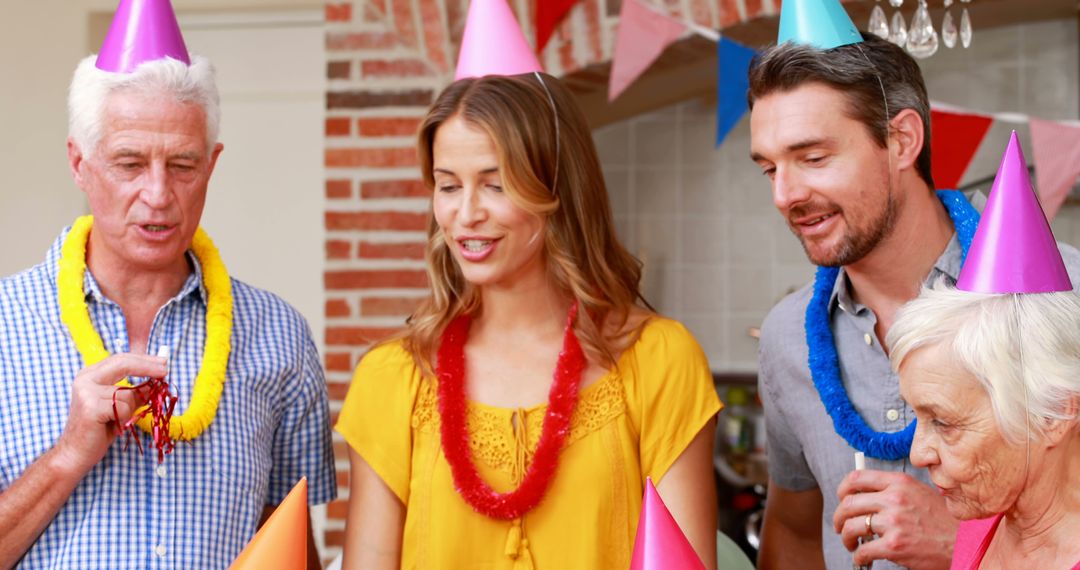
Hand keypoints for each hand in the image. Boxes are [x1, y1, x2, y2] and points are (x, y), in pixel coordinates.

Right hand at [53, 354, 166, 472]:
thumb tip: (157, 381)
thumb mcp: (120, 406)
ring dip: (130, 408)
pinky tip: (112, 425)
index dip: (144, 359)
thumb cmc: (98, 430)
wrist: (75, 454)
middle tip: (165, 370)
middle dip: (148, 366)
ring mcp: (86, 392)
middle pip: (123, 363)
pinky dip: (124, 418)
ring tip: (117, 420)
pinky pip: (123, 407)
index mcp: (90, 375)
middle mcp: (85, 379)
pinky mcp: (90, 407)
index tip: (163, 363)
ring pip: (127, 392)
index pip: (121, 359)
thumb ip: (135, 393)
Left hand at [833, 469, 956, 568]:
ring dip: (846, 538)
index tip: (841, 499)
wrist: (965, 542)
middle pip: (848, 504)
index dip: (842, 490)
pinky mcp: (895, 545)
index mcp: (898, 483)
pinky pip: (864, 550)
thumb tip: (864, 494)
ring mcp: (894, 522)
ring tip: (851, 543)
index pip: (856, 478)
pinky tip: (863, 558)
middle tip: (840, 526)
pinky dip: (858, 557)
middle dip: (838, 518)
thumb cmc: (943, 520)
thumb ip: (893, 490)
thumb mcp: (918, 493)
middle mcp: (893, 499)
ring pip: (851, 527)